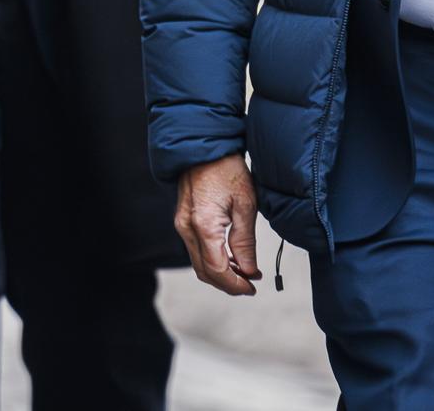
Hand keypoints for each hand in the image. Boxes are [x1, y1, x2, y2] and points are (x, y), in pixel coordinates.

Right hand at [174, 152, 261, 295]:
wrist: (204, 145)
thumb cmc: (227, 169)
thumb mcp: (245, 204)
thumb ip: (245, 242)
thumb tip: (249, 271)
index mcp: (204, 225)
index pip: (217, 270)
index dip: (235, 285)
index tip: (252, 288)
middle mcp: (187, 228)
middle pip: (204, 271)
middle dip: (227, 283)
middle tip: (250, 284)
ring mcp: (181, 224)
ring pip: (198, 262)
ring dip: (220, 272)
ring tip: (244, 271)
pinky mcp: (182, 219)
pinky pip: (195, 249)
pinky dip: (211, 259)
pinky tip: (229, 255)